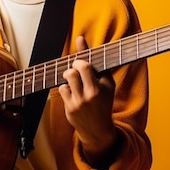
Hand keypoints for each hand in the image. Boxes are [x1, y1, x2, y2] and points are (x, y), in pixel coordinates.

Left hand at [59, 36, 118, 165]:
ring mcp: (79, 103)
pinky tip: (73, 92)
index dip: (80, 57)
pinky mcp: (69, 109)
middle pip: (74, 71)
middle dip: (74, 66)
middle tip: (77, 68)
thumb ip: (96, 63)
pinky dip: (66, 87)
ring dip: (69, 76)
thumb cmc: (103, 102)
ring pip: (67, 79)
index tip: (79, 51)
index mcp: (102, 88)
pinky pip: (62, 89)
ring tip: (75, 79)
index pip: (87, 66)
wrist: (98, 130)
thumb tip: (80, 39)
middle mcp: (91, 95)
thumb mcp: (107, 84)